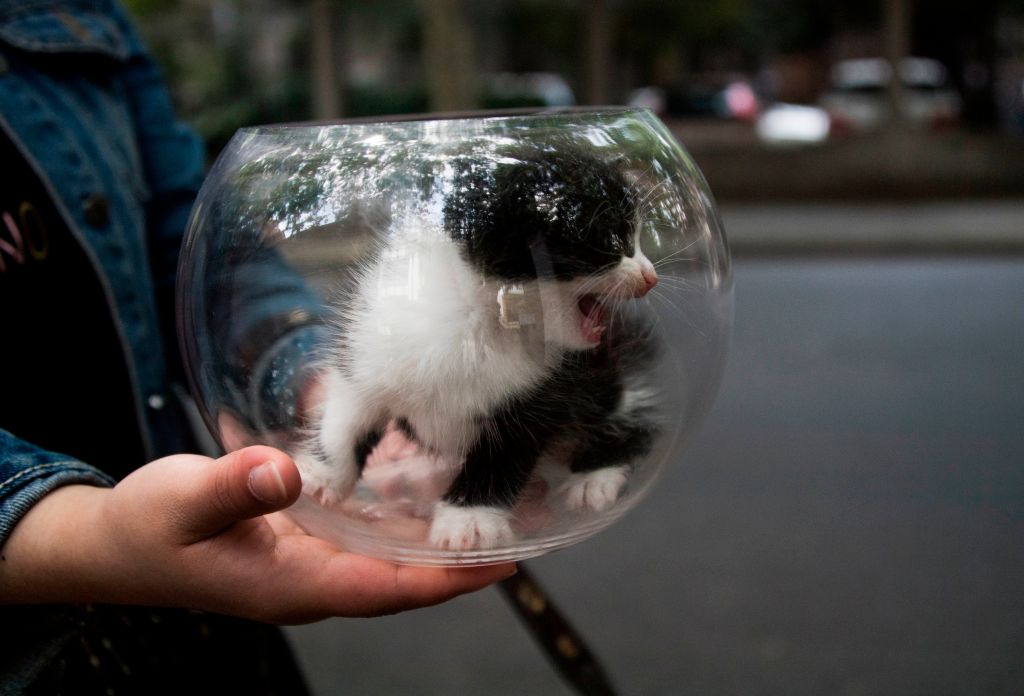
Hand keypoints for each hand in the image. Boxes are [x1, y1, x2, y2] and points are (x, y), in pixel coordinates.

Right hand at [0, 446, 514, 623]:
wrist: (117, 543)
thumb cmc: (147, 530)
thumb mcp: (182, 502)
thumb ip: (232, 487)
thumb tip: (285, 473)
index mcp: (293, 585)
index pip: (386, 590)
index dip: (445, 579)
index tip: (498, 562)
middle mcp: (314, 579)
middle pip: (403, 576)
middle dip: (458, 555)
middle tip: (518, 519)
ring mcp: (312, 561)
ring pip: (389, 553)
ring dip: (436, 531)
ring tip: (491, 496)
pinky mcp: (306, 540)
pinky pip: (366, 531)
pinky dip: (399, 510)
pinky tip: (425, 476)